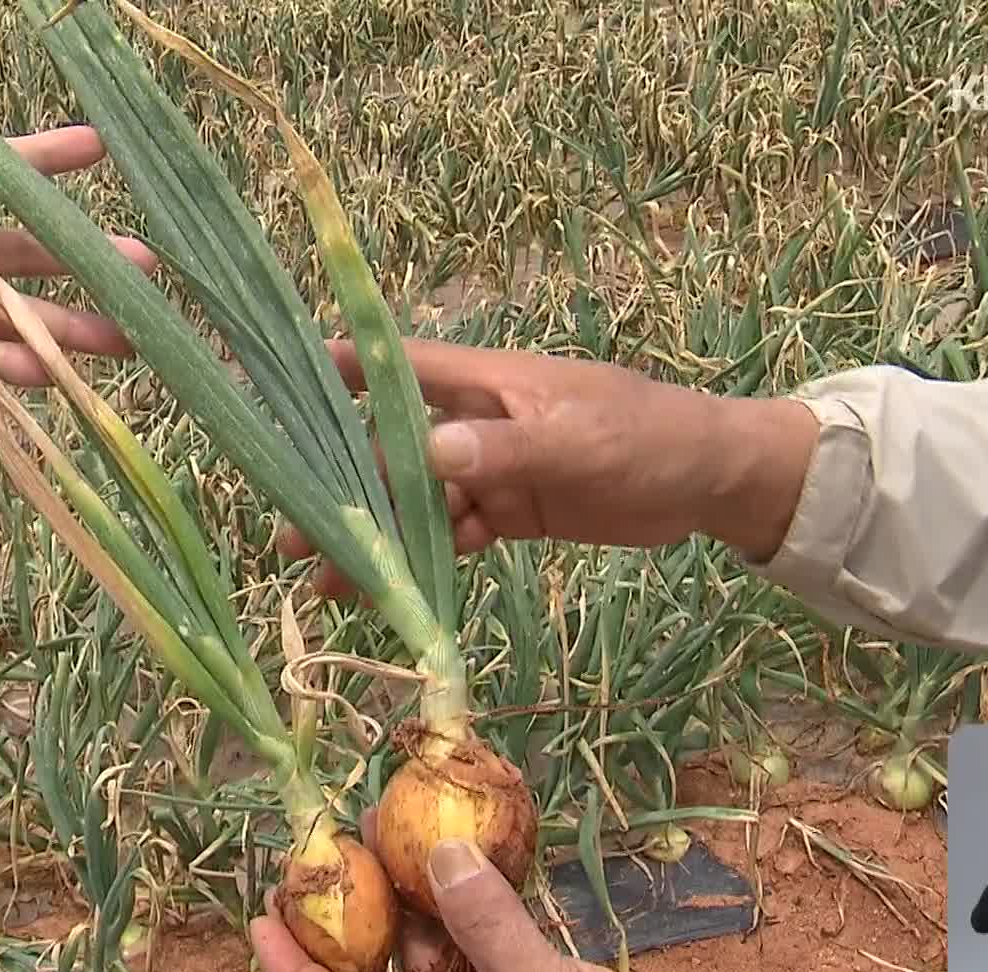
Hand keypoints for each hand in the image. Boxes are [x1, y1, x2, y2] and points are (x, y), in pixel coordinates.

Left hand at [250, 809, 746, 971]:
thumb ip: (486, 924)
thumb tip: (442, 854)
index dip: (293, 971)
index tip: (260, 917)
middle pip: (379, 969)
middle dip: (355, 908)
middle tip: (334, 844)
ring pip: (431, 942)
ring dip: (412, 888)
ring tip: (392, 821)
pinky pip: (483, 931)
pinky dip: (472, 891)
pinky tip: (460, 843)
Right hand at [274, 338, 818, 596]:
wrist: (711, 481)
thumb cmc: (649, 436)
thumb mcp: (582, 439)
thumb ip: (507, 447)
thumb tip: (430, 453)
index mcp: (486, 382)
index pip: (397, 365)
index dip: (338, 369)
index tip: (276, 383)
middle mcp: (475, 421)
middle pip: (391, 449)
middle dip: (342, 482)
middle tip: (291, 526)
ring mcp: (490, 468)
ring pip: (415, 501)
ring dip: (374, 534)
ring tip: (322, 573)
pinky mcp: (509, 512)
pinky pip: (452, 535)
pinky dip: (420, 560)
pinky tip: (384, 590)